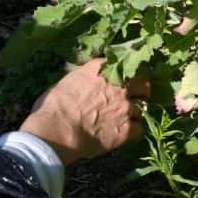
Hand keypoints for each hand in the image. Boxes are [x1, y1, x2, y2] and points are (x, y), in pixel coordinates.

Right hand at [19, 59, 149, 164]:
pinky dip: (133, 130)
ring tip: (126, 117)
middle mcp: (121, 85)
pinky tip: (124, 132)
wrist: (57, 131)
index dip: (126, 74)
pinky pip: (139, 128)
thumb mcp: (69, 79)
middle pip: (143, 84)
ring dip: (136, 111)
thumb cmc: (55, 105)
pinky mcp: (128, 129)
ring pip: (143, 106)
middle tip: (132, 97)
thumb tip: (89, 75)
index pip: (126, 65)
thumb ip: (86, 75)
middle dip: (139, 90)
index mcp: (104, 69)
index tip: (124, 79)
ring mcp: (127, 107)